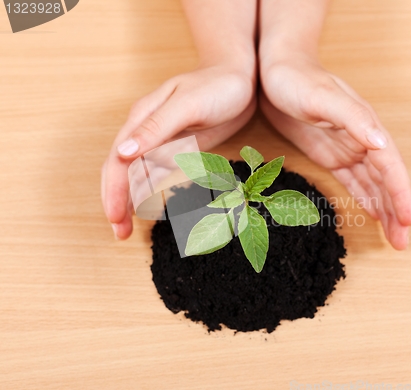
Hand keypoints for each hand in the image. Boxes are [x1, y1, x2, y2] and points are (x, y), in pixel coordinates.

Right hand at [102, 65, 255, 239]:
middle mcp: (146, 130)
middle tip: (119, 233)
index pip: (117, 161)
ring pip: (136, 174)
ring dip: (129, 200)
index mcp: (142, 119)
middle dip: (116, 202)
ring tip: (127, 228)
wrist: (240, 77)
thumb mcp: (187, 105)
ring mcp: (161, 139)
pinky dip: (148, 190)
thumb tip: (121, 153)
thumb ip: (155, 128)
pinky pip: (156, 172)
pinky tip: (147, 205)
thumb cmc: (216, 85)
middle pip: (121, 170)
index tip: (115, 219)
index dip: (113, 191)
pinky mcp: (177, 146)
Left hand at [259, 58, 410, 248]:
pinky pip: (352, 180)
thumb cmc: (299, 80)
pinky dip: (365, 197)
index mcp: (366, 127)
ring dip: (384, 210)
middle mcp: (362, 140)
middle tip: (402, 243)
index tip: (408, 221)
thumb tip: (381, 143)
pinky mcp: (330, 154)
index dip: (401, 194)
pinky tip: (373, 213)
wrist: (276, 72)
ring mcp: (347, 148)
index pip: (390, 166)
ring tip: (393, 237)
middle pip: (386, 181)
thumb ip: (352, 119)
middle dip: (397, 211)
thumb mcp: (323, 98)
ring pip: (372, 184)